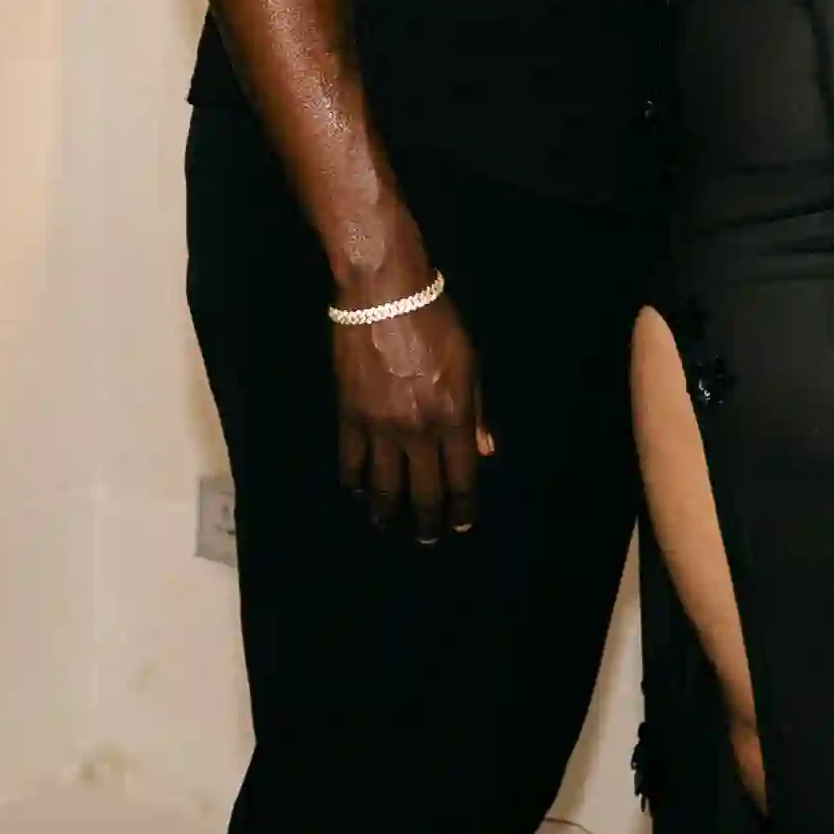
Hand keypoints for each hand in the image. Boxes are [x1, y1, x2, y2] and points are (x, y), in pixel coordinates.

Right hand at [332, 287, 490, 542]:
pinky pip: (351, 459)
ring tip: (385, 522)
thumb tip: (484, 452)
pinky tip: (357, 488)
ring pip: (383, 484)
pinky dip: (354, 479)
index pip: (461, 479)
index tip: (460, 525)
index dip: (462, 509)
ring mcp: (381, 427)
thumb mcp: (470, 364)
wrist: (384, 295)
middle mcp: (418, 431)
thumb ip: (477, 412)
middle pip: (423, 491)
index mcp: (453, 419)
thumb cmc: (436, 323)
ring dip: (386, 510)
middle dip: (427, 521)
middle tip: (425, 538)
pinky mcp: (350, 415)